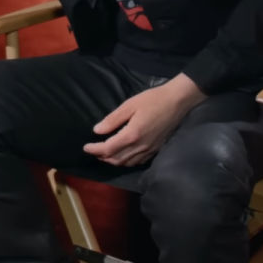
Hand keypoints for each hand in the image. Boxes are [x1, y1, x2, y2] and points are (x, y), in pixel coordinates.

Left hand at [83, 75, 206, 166]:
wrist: (177, 102)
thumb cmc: (153, 100)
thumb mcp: (129, 105)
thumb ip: (113, 120)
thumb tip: (97, 131)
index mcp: (132, 135)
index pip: (108, 148)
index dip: (95, 149)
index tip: (85, 147)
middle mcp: (140, 146)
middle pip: (116, 159)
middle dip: (102, 157)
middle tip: (93, 150)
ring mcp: (149, 150)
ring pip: (127, 163)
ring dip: (113, 161)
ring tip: (104, 154)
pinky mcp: (156, 150)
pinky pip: (138, 162)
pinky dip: (127, 162)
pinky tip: (123, 155)